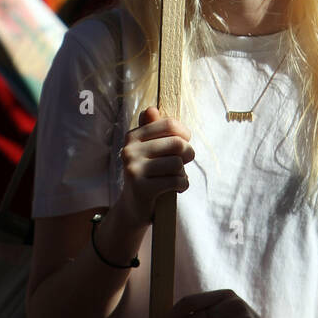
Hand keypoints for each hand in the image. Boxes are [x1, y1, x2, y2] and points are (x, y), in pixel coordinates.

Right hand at [117, 106, 193, 229]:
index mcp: (133, 137)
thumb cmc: (148, 173)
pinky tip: (177, 188)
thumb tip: (151, 109)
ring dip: (183, 172)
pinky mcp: (141, 188)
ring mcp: (133, 169)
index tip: (186, 141)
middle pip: (176, 143)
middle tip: (185, 162)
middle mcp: (130, 150)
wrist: (133, 207)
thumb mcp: (149, 150)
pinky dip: (183, 185)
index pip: (168, 124)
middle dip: (188, 153)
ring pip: (177, 163)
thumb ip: (153, 129)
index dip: (184, 132)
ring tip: (176, 176)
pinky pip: (176, 181)